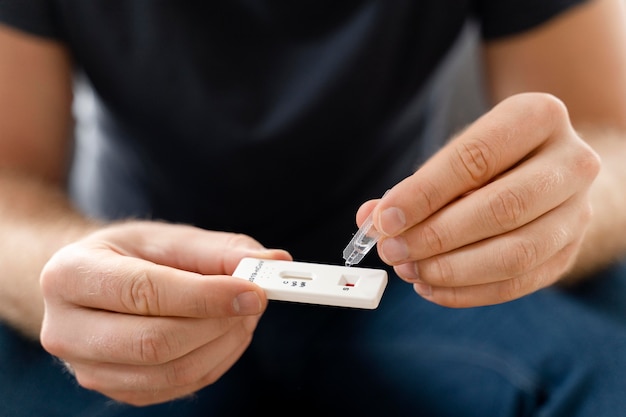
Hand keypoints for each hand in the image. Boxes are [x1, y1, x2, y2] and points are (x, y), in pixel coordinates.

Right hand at [39, 221, 290, 405]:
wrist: (88, 285)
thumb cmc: (127, 255)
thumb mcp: (166, 238)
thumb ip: (218, 249)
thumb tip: (272, 261)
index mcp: (71, 275)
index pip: (145, 291)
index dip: (206, 296)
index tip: (253, 291)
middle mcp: (67, 329)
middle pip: (156, 342)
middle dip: (218, 323)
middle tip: (255, 301)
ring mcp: (87, 369)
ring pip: (170, 373)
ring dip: (223, 345)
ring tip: (243, 315)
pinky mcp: (114, 390)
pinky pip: (176, 388)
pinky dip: (214, 362)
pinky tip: (226, 334)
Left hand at [362, 93, 600, 306]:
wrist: (547, 169)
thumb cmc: (490, 160)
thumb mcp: (455, 156)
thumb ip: (415, 186)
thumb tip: (371, 218)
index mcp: (539, 117)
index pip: (476, 157)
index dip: (425, 193)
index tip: (385, 219)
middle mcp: (572, 162)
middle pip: (502, 208)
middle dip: (437, 236)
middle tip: (392, 250)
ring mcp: (579, 211)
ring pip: (516, 253)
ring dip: (452, 270)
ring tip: (409, 270)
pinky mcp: (570, 252)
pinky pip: (519, 282)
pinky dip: (468, 291)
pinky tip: (431, 287)